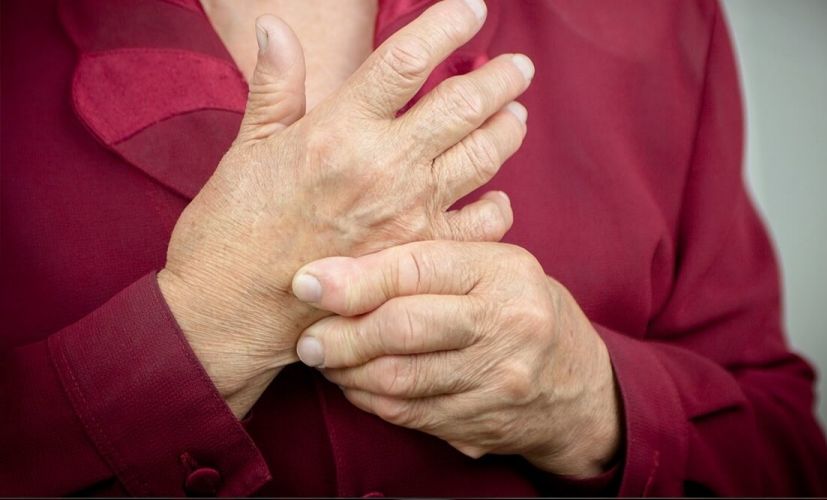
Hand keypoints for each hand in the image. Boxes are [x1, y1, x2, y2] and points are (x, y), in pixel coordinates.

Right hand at [158, 0, 533, 415]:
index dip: (446, 25)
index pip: (406, 60)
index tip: (471, 9)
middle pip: (463, 104)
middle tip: (518, 66)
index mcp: (339, 128)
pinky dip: (497, 207)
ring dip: (507, 130)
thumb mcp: (249, 147)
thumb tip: (277, 25)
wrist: (232, 310)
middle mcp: (384, 166)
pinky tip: (497, 196)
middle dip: (499, 77)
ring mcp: (409, 214)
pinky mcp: (420, 258)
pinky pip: (482, 225)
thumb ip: (275, 85)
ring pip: (483, 156)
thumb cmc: (233, 228)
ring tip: (516, 116)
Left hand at [292, 241, 622, 477]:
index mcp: (504, 272)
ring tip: (325, 358)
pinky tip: (355, 384)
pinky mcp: (482, 421)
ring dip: (349, 371)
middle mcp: (506, 325)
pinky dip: (371, 399)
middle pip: (404, 328)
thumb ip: (433, 260)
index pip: (418, 269)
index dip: (355, 278)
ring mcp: (497, 379)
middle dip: (342, 334)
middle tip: (309, 337)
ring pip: (400, 378)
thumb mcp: (494, 268)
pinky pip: (409, 413)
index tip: (307, 283)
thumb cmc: (519, 309)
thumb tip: (343, 263)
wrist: (576, 384)